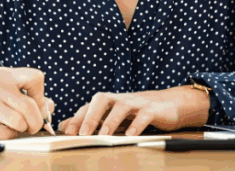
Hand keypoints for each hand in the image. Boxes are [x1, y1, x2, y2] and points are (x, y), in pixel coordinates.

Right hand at [0, 67, 55, 139]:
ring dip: (22, 130)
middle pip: (30, 106)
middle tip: (33, 127)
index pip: (36, 77)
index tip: (37, 105)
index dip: (42, 96)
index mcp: (4, 75)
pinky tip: (1, 131)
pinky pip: (5, 133)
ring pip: (20, 121)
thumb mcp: (3, 92)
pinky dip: (8, 136)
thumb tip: (50, 108)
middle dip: (36, 122)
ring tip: (16, 128)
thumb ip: (28, 97)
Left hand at [58, 86, 208, 136]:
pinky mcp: (154, 109)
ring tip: (103, 136)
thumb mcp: (113, 117)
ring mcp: (138, 102)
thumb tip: (64, 126)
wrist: (170, 105)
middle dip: (91, 116)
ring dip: (110, 121)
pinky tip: (130, 136)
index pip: (89, 105)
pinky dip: (136, 124)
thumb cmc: (137, 112)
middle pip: (102, 99)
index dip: (77, 117)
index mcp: (110, 101)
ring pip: (122, 105)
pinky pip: (144, 114)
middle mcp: (122, 98)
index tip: (67, 132)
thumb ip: (91, 121)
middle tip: (82, 134)